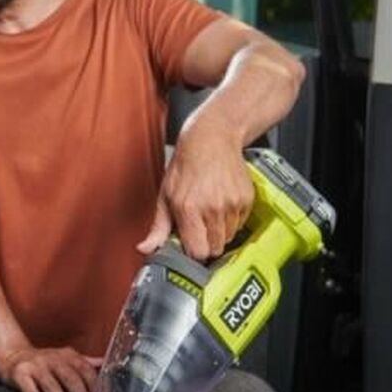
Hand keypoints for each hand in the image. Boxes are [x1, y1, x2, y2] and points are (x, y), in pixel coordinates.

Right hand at [0, 346, 102, 391]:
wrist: (13, 356)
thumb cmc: (43, 362)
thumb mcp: (65, 358)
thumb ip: (85, 362)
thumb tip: (105, 363)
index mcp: (66, 355)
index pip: (85, 369)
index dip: (95, 385)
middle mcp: (51, 358)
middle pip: (70, 378)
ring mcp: (35, 366)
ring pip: (51, 386)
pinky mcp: (20, 374)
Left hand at [136, 121, 254, 262]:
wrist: (212, 139)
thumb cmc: (186, 165)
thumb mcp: (165, 195)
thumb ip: (158, 227)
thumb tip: (145, 249)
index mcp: (188, 208)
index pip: (198, 252)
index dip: (193, 253)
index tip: (190, 246)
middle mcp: (212, 208)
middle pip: (215, 248)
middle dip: (206, 243)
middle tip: (199, 227)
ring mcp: (232, 204)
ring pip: (229, 237)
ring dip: (219, 232)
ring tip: (210, 212)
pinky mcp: (246, 199)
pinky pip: (240, 224)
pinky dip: (232, 220)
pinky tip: (222, 204)